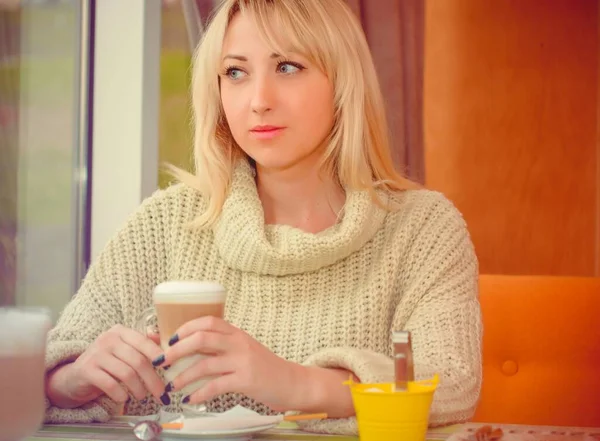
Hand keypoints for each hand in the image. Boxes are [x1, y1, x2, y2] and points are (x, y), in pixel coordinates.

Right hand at [46, 325, 165, 407]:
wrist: (74, 376)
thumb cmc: (107, 363)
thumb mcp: (124, 350)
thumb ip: (143, 344)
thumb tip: (165, 342)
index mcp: (120, 332)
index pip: (144, 342)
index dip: (159, 355)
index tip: (170, 368)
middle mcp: (108, 339)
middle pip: (138, 360)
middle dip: (152, 379)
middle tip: (161, 392)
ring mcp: (96, 354)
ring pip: (127, 373)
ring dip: (138, 388)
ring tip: (142, 396)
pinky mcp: (87, 370)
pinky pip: (110, 384)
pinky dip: (120, 394)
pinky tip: (124, 398)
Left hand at [159, 317, 301, 411]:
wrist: (290, 381)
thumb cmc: (262, 366)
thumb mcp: (242, 349)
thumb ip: (220, 347)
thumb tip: (186, 349)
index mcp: (236, 333)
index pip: (208, 321)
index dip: (186, 327)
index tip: (170, 338)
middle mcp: (238, 343)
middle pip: (202, 339)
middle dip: (177, 350)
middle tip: (162, 361)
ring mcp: (243, 361)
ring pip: (205, 364)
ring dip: (183, 376)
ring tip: (172, 386)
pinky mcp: (246, 380)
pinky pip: (216, 386)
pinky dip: (199, 394)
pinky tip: (190, 399)